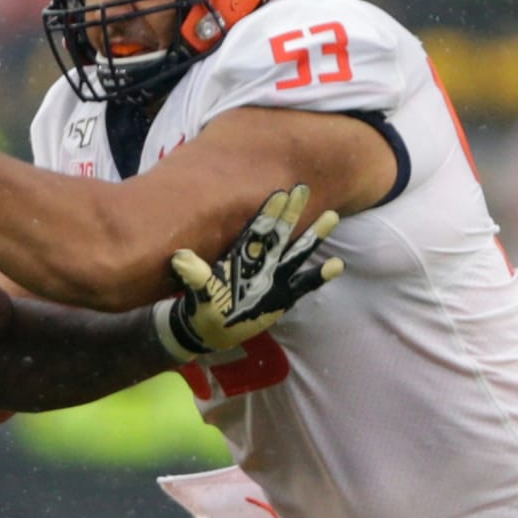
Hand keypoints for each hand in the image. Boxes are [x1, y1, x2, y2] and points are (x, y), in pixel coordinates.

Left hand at [153, 184, 343, 361]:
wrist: (212, 329)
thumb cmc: (205, 306)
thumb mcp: (199, 294)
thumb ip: (195, 276)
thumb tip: (179, 258)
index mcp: (241, 258)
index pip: (256, 231)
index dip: (267, 213)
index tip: (278, 193)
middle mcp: (261, 263)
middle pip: (280, 234)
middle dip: (292, 213)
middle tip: (304, 187)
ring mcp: (274, 278)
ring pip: (297, 253)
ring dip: (314, 237)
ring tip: (331, 216)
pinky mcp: (283, 296)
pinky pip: (304, 284)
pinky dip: (319, 276)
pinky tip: (337, 265)